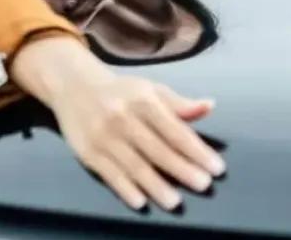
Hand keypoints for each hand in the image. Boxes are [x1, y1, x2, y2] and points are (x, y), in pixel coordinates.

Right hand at [9, 36, 223, 210]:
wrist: (74, 87)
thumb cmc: (122, 92)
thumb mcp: (150, 89)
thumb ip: (179, 103)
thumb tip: (209, 106)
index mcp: (143, 100)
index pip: (175, 130)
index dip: (196, 150)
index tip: (216, 167)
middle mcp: (123, 117)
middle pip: (157, 149)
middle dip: (181, 168)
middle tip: (203, 185)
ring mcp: (104, 136)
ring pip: (134, 165)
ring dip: (156, 185)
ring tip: (175, 202)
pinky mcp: (88, 152)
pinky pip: (110, 174)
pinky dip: (125, 189)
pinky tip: (141, 202)